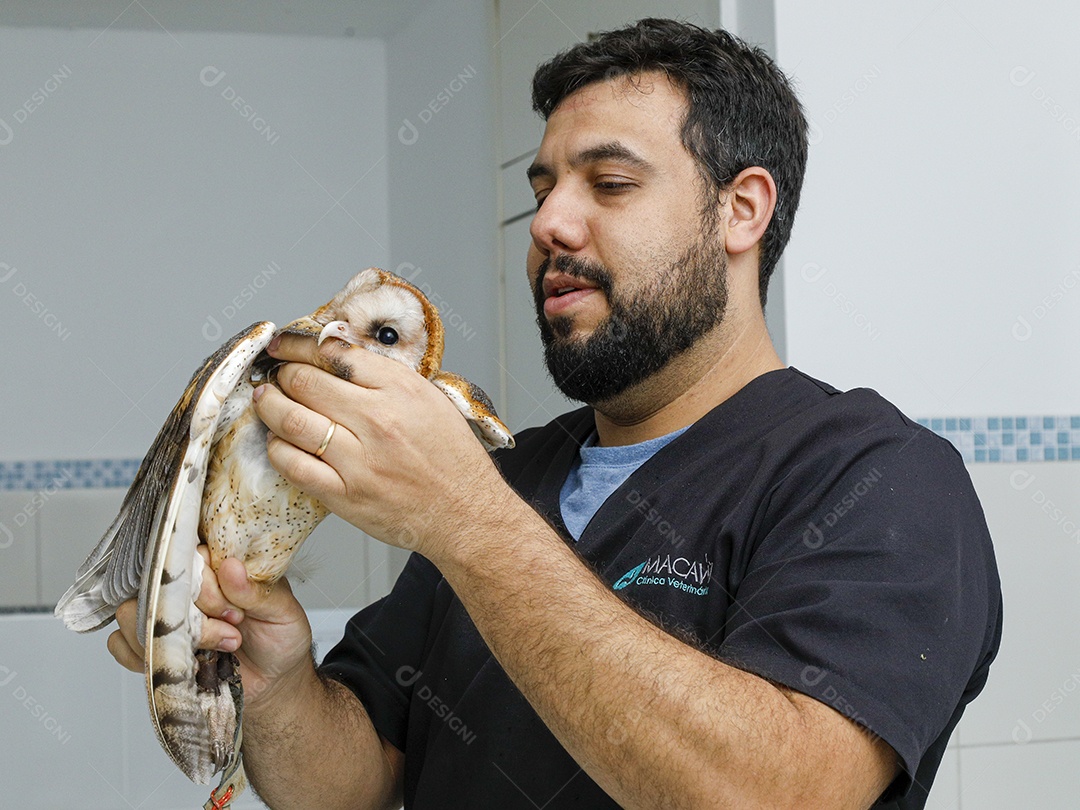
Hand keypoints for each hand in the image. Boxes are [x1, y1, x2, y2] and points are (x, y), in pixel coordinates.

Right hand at [107, 548, 314, 707]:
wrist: (273, 682)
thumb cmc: (279, 639)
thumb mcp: (283, 613)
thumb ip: (257, 592)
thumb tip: (230, 567)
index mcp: (216, 565)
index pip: (187, 555)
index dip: (206, 587)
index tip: (233, 613)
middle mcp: (185, 585)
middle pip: (155, 583)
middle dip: (193, 617)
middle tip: (231, 633)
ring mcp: (163, 614)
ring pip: (131, 612)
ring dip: (171, 639)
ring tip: (217, 649)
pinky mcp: (150, 644)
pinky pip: (119, 644)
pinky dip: (146, 657)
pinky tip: (184, 664)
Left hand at [250, 334, 513, 562]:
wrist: (466, 512)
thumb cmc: (451, 458)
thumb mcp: (430, 400)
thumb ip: (384, 377)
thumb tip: (336, 353)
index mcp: (401, 390)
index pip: (334, 353)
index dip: (299, 345)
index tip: (284, 345)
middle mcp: (378, 420)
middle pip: (305, 382)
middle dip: (282, 374)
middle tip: (276, 375)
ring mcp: (359, 460)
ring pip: (292, 421)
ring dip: (270, 406)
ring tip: (266, 400)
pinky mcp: (345, 495)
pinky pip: (294, 465)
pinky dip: (278, 449)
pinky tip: (280, 441)